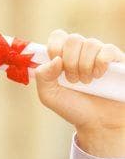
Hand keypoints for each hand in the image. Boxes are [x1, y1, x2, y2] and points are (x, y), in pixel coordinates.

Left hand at [35, 30, 124, 157]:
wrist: (96, 122)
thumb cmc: (73, 107)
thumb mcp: (49, 96)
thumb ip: (43, 77)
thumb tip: (55, 59)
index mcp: (63, 57)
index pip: (58, 36)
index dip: (55, 48)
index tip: (57, 67)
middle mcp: (81, 52)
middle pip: (72, 39)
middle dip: (70, 63)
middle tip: (73, 80)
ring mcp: (99, 54)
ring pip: (89, 44)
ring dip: (84, 66)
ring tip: (86, 82)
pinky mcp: (116, 59)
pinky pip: (107, 50)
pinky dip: (100, 64)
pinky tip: (99, 76)